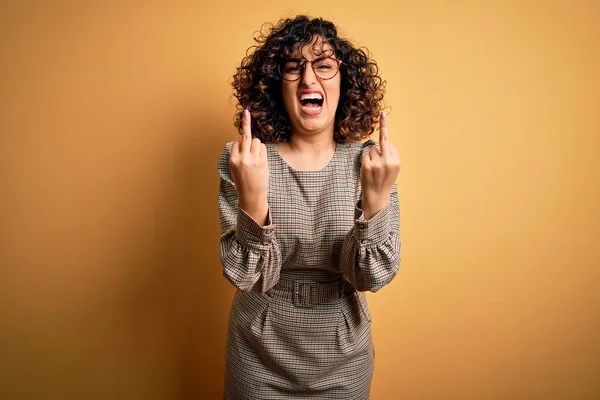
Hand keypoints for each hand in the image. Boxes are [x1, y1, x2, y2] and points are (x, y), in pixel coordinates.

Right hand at [229, 109, 268, 224]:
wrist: (251, 196)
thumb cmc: (243, 181)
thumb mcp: (235, 168)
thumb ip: (238, 155)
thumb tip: (243, 139)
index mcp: (232, 160)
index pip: (236, 142)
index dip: (240, 144)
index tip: (242, 142)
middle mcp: (242, 158)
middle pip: (245, 137)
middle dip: (245, 123)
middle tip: (246, 112)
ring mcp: (253, 160)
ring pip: (256, 141)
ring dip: (256, 146)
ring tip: (255, 158)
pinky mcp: (262, 162)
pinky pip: (263, 148)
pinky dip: (262, 151)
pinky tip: (261, 161)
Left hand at [360, 111, 400, 218]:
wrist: (376, 196)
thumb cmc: (384, 181)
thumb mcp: (393, 169)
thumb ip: (390, 156)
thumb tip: (385, 142)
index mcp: (397, 162)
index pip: (390, 145)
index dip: (386, 146)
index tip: (385, 119)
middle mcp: (388, 161)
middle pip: (384, 141)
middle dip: (384, 125)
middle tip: (383, 113)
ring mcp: (377, 163)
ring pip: (372, 149)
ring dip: (371, 156)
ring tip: (373, 169)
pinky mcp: (367, 165)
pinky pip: (365, 155)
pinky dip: (365, 161)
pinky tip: (368, 170)